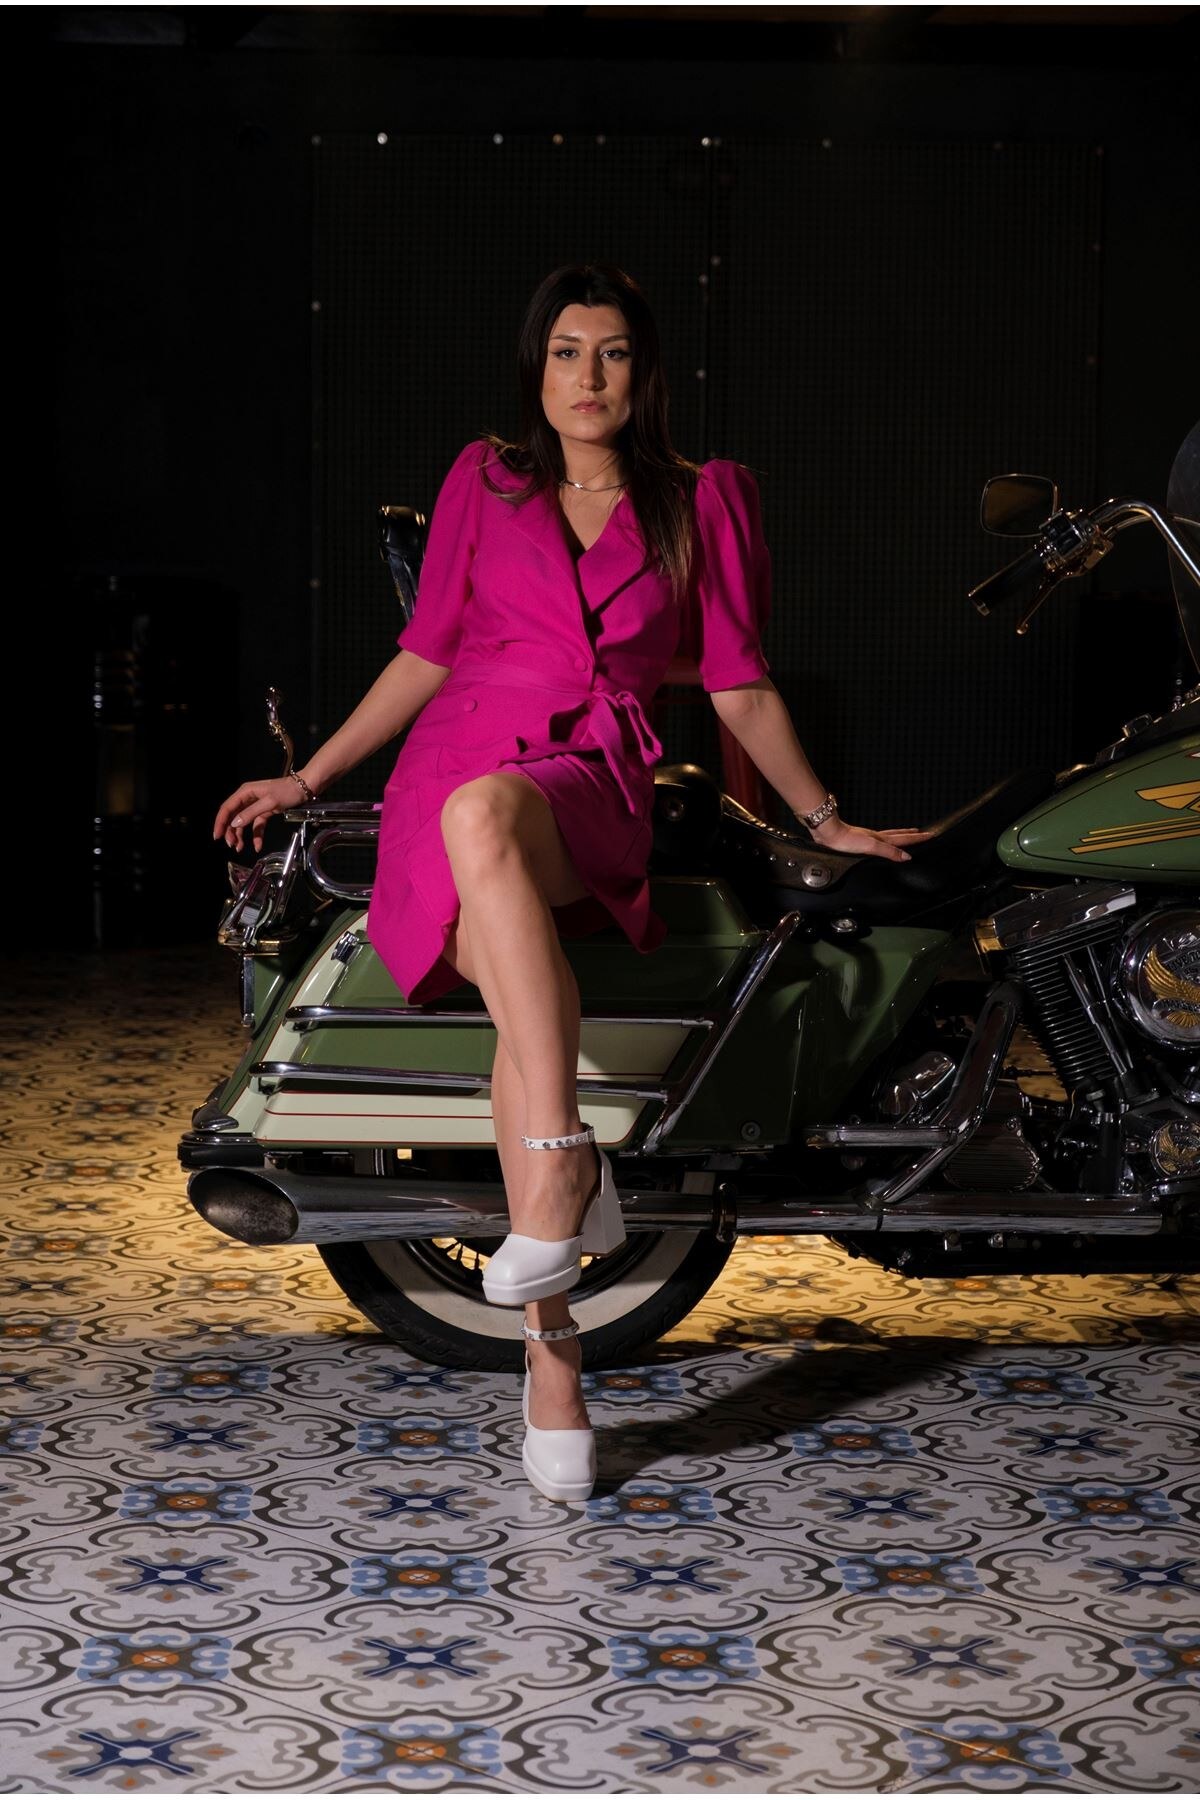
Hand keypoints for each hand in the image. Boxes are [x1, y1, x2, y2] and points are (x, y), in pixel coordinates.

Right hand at [213, 776, 307, 852]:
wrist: (304, 789)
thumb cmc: (287, 791)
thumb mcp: (269, 802)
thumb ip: (251, 813)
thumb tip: (235, 823)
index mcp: (245, 792)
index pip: (227, 808)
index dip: (220, 822)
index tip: (217, 836)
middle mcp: (248, 798)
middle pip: (233, 816)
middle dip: (230, 831)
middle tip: (231, 844)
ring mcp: (255, 806)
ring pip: (243, 822)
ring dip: (240, 835)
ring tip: (239, 847)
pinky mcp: (264, 812)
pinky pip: (256, 825)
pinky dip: (256, 835)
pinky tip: (257, 845)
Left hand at [809, 816, 937, 863]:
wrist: (828, 833)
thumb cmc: (846, 840)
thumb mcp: (871, 846)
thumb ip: (888, 852)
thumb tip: (907, 857)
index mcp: (880, 838)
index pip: (903, 839)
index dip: (917, 838)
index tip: (930, 835)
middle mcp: (875, 837)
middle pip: (898, 835)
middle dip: (911, 835)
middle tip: (922, 833)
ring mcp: (867, 837)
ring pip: (888, 836)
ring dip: (900, 835)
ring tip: (907, 833)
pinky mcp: (858, 840)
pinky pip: (878, 839)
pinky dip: (886, 840)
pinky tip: (880, 841)